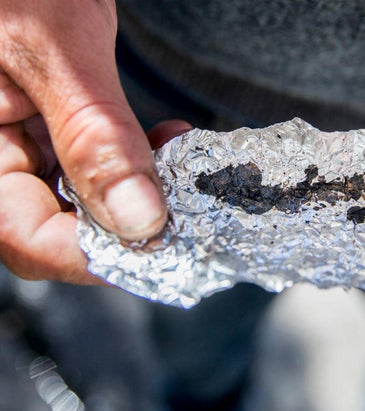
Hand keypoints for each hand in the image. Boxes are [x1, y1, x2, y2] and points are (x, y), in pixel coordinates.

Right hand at [0, 1, 183, 283]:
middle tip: (184, 207)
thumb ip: (92, 133)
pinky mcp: (53, 126)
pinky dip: (136, 162)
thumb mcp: (54, 46)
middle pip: (59, 229)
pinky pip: (95, 166)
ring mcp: (24, 142)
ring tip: (178, 162)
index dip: (97, 255)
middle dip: (129, 225)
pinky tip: (165, 143)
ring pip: (85, 202)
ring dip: (141, 194)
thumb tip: (139, 221)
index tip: (164, 243)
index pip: (28, 238)